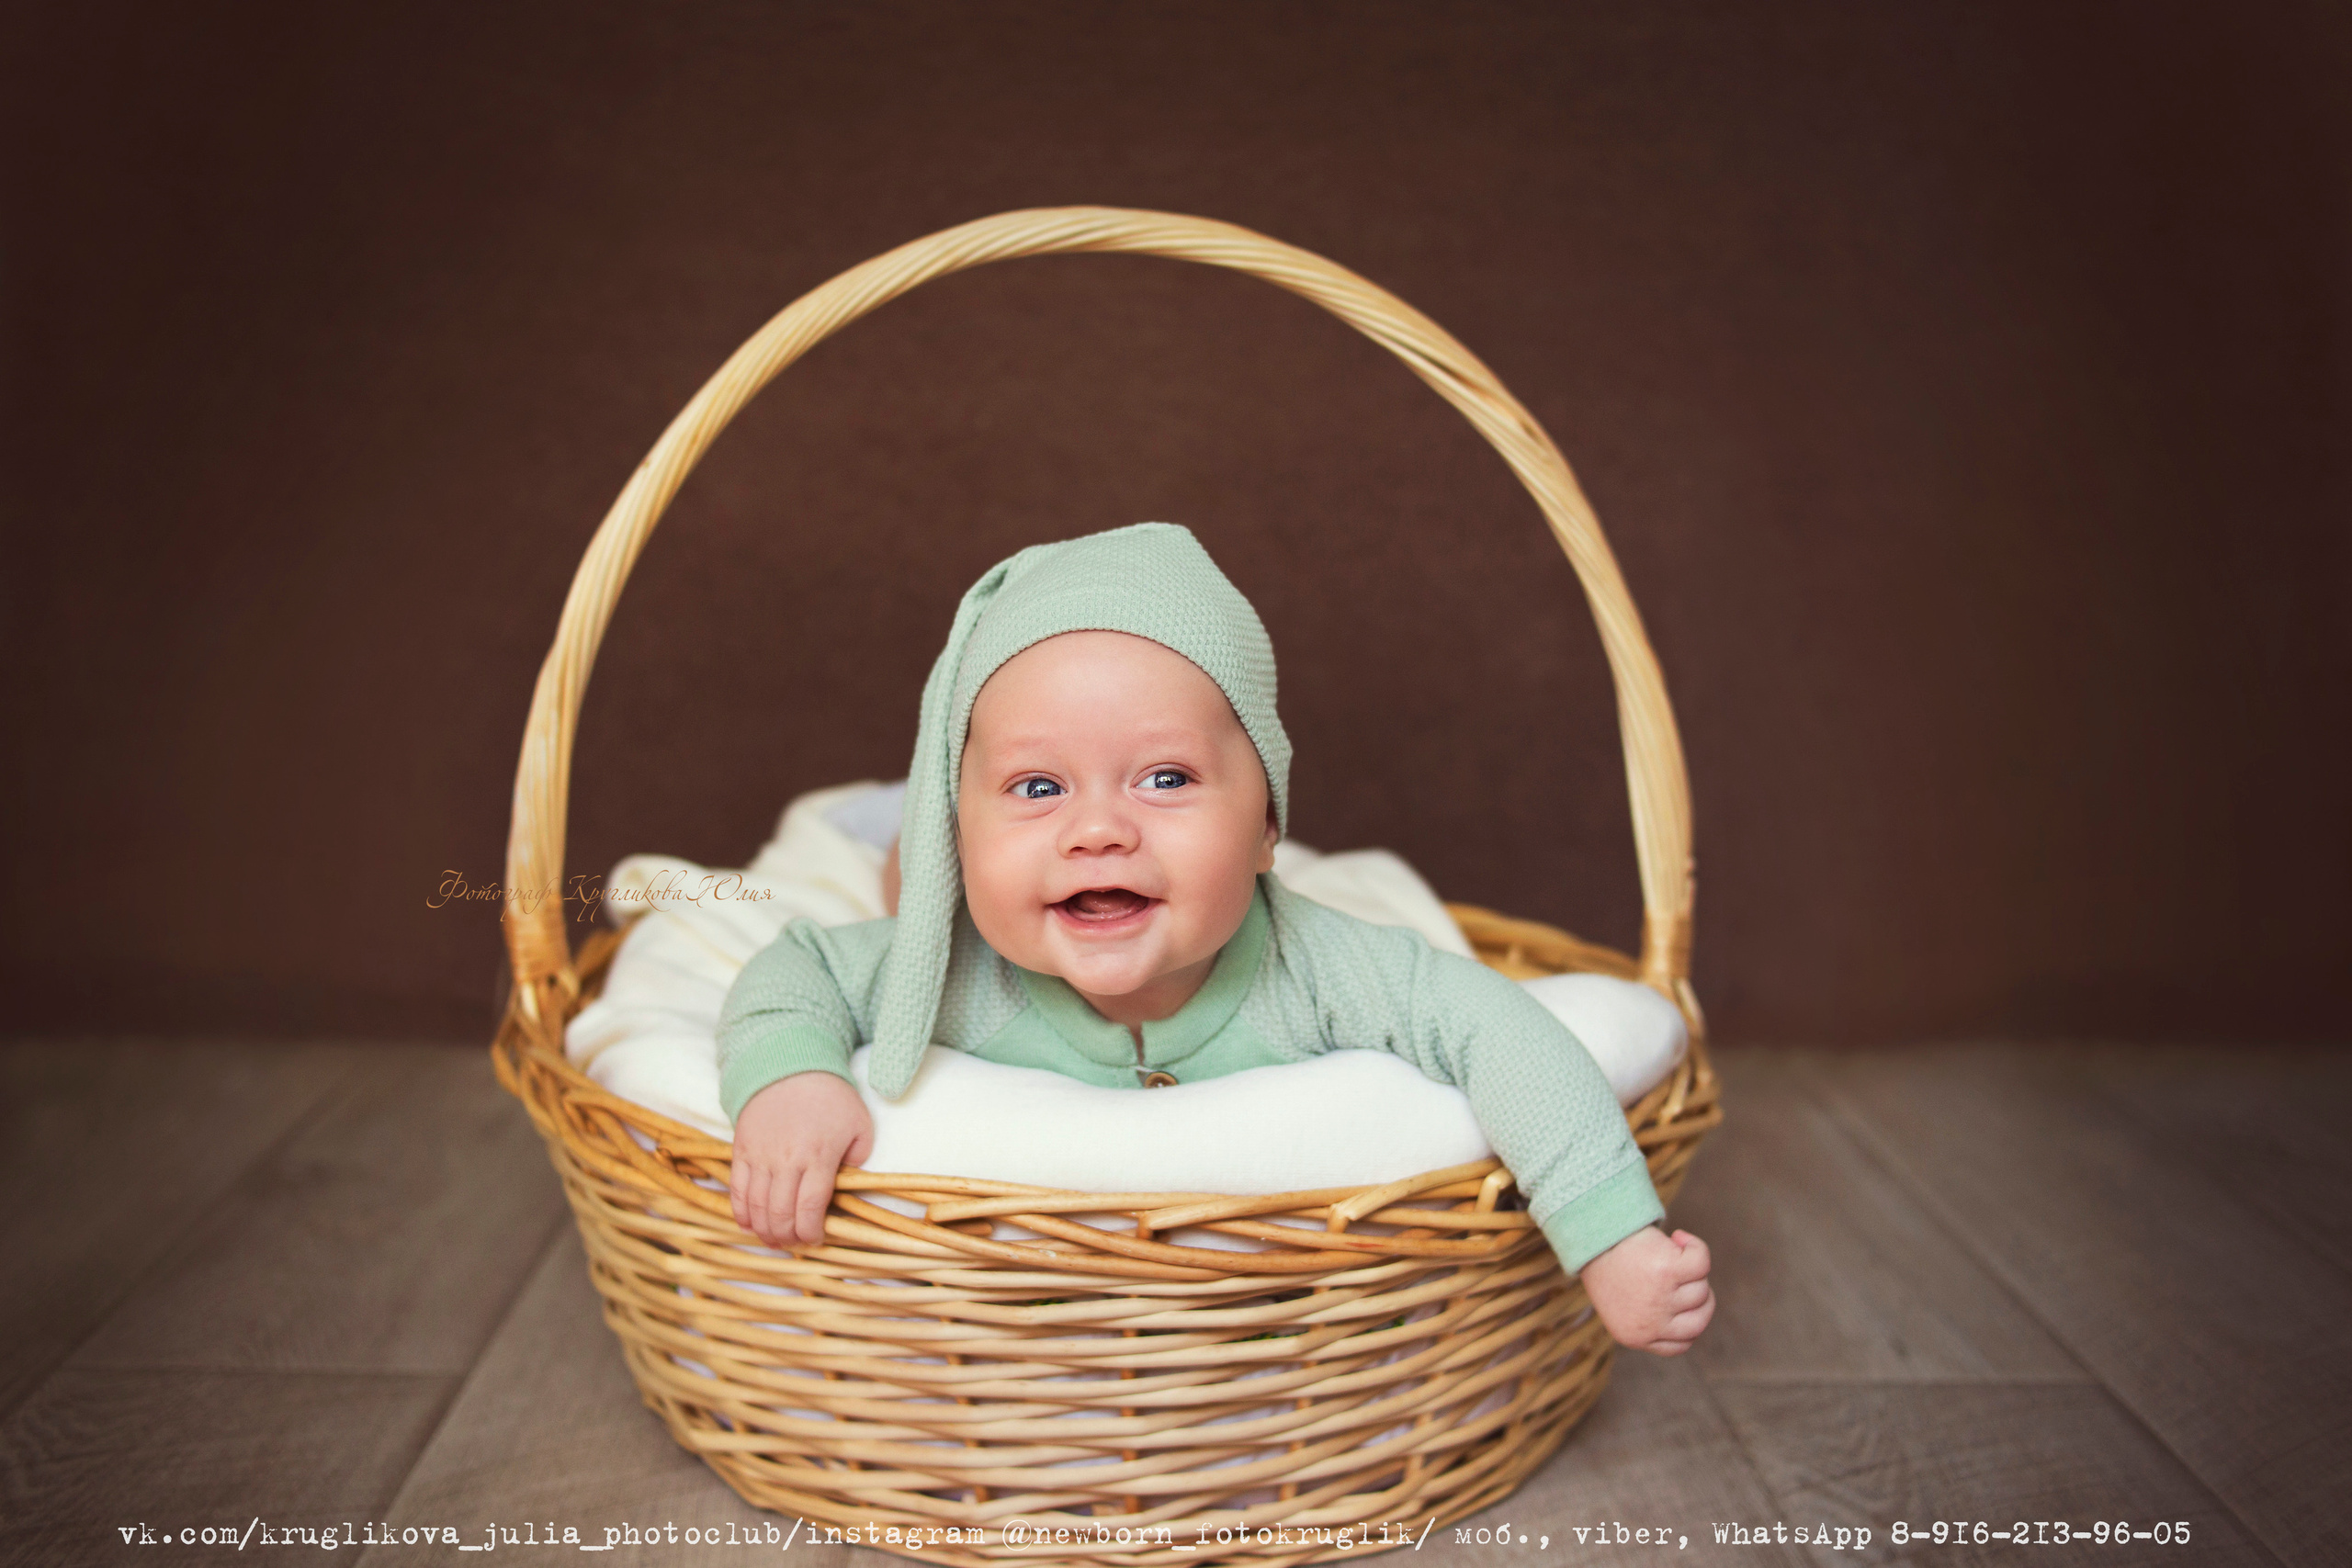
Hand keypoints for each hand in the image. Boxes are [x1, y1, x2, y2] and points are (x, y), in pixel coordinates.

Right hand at [728, 1071, 873, 1249]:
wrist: (790, 1066)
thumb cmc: (831, 1097)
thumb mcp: (859, 1125)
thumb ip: (859, 1158)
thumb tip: (847, 1185)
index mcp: (818, 1156)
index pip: (810, 1208)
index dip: (811, 1232)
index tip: (816, 1239)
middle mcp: (786, 1160)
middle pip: (780, 1213)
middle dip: (788, 1237)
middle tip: (795, 1243)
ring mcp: (760, 1156)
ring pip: (756, 1206)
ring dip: (765, 1230)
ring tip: (775, 1239)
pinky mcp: (741, 1149)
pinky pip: (737, 1189)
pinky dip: (741, 1212)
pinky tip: (750, 1224)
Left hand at [1578, 1225, 1714, 1354]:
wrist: (1591, 1236)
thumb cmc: (1609, 1267)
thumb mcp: (1623, 1307)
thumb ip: (1648, 1319)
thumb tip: (1687, 1311)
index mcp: (1636, 1338)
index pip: (1682, 1344)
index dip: (1687, 1320)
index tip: (1679, 1298)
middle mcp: (1650, 1324)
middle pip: (1699, 1320)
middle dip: (1699, 1298)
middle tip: (1681, 1277)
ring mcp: (1660, 1298)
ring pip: (1701, 1289)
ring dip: (1691, 1271)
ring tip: (1667, 1255)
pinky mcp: (1668, 1271)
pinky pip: (1702, 1262)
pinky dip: (1696, 1247)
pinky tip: (1679, 1238)